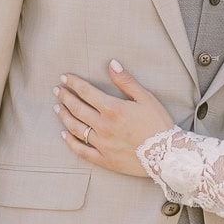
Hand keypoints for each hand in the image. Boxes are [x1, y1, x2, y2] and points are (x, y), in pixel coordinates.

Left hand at [54, 59, 174, 176]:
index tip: (64, 77)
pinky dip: (70, 142)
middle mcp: (103, 126)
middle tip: (57, 90)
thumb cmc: (158, 124)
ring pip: (75, 128)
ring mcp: (102, 144)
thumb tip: (111, 64)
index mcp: (113, 108)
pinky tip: (64, 135)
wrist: (167, 155)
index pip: (86, 92)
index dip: (74, 83)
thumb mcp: (145, 98)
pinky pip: (81, 151)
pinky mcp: (104, 159)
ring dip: (64, 116)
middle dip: (65, 97)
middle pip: (77, 108)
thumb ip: (126, 81)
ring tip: (58, 108)